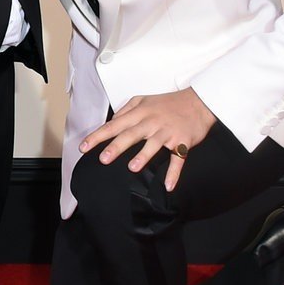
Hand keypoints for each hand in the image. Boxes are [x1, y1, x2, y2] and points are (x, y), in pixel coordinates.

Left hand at [79, 88, 216, 191]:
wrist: (199, 102)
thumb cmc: (169, 103)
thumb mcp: (144, 99)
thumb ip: (127, 109)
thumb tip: (112, 120)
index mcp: (140, 112)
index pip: (115, 124)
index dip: (98, 136)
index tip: (84, 147)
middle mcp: (152, 121)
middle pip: (131, 134)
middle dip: (116, 146)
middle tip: (103, 159)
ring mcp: (168, 132)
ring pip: (154, 144)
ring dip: (144, 156)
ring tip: (132, 167)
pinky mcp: (183, 141)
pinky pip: (178, 158)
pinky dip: (174, 172)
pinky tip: (168, 185)